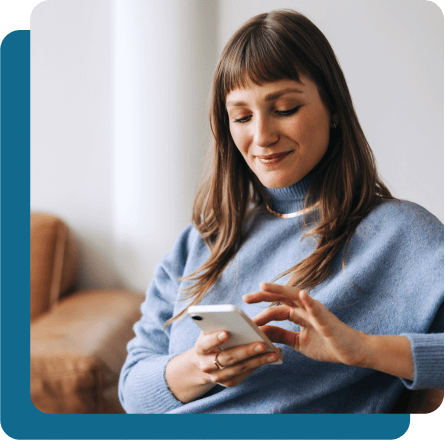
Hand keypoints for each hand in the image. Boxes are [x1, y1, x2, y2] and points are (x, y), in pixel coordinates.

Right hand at [193, 329, 279, 387]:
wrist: (207, 360)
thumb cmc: (213, 338)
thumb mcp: (212, 329)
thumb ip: (220, 324)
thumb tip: (240, 320)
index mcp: (200, 348)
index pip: (206, 344)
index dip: (215, 339)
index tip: (227, 333)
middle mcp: (206, 364)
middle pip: (227, 357)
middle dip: (246, 351)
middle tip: (262, 344)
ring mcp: (217, 376)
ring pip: (239, 368)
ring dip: (258, 360)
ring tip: (273, 353)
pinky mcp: (229, 382)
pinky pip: (245, 374)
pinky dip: (258, 365)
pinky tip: (270, 358)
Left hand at [243, 282, 368, 367]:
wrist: (353, 352)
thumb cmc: (328, 344)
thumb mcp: (299, 342)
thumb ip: (282, 335)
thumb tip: (261, 332)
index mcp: (298, 313)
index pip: (276, 308)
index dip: (261, 310)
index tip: (245, 314)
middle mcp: (305, 308)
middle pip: (281, 297)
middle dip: (263, 295)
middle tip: (245, 298)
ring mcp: (316, 312)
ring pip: (296, 297)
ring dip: (280, 290)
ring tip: (264, 286)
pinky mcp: (327, 320)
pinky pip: (317, 309)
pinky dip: (309, 301)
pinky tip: (302, 294)